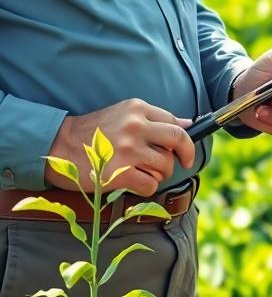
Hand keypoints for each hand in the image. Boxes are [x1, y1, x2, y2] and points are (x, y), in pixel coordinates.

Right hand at [45, 100, 194, 195]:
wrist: (57, 145)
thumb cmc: (93, 132)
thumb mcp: (124, 114)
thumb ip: (154, 119)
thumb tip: (189, 123)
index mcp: (137, 109)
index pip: (176, 122)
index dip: (186, 139)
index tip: (186, 150)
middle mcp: (135, 126)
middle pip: (178, 140)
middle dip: (185, 154)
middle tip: (183, 163)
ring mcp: (128, 150)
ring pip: (165, 165)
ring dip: (160, 174)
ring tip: (144, 172)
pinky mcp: (120, 173)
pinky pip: (150, 184)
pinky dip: (147, 187)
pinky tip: (134, 182)